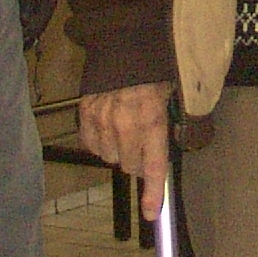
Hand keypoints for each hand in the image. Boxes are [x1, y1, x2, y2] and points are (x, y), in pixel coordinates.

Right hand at [80, 82, 172, 219]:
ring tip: (126, 128)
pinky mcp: (85, 111)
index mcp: (152, 119)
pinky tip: (109, 125)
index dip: (153, 194)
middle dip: (139, 161)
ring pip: (109, 157)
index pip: (153, 166)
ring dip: (119, 149)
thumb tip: (164, 163)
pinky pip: (90, 144)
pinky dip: (100, 140)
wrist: (127, 42)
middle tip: (144, 143)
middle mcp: (125, 122)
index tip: (151, 213)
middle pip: (129, 165)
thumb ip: (170, 131)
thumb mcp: (173, 98)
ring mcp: (102, 118)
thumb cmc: (155, 71)